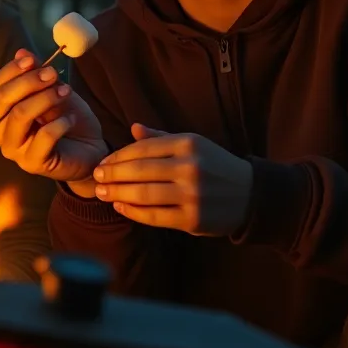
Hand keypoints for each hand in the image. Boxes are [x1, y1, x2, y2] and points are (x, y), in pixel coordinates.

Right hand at [0, 48, 109, 186]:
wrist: (89, 150)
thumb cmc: (66, 119)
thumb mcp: (52, 91)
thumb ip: (35, 74)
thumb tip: (21, 52)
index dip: (11, 71)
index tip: (32, 59)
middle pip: (3, 100)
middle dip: (29, 81)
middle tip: (52, 74)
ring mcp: (14, 151)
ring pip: (20, 115)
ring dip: (45, 98)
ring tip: (66, 92)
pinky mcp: (33, 164)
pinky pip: (43, 136)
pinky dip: (60, 123)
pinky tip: (71, 119)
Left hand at [93, 124, 252, 235]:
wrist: (252, 195)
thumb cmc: (216, 166)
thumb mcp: (193, 144)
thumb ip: (161, 138)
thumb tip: (132, 128)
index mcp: (188, 144)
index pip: (142, 149)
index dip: (117, 157)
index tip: (102, 163)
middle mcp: (190, 167)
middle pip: (138, 171)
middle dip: (112, 175)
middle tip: (95, 178)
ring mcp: (192, 195)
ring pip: (143, 194)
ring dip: (117, 194)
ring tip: (101, 193)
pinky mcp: (193, 219)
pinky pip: (154, 216)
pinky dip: (133, 212)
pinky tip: (120, 207)